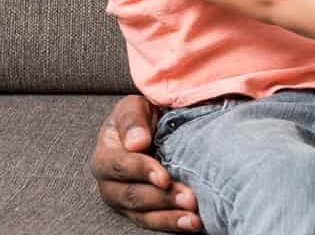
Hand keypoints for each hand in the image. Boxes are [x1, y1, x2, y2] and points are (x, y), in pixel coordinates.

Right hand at [90, 95, 202, 231]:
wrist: (157, 123)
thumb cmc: (143, 114)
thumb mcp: (135, 106)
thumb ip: (132, 121)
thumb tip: (136, 142)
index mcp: (106, 154)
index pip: (119, 166)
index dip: (141, 171)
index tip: (163, 177)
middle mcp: (111, 181)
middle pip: (131, 195)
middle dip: (161, 198)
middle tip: (189, 198)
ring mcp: (126, 198)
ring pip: (142, 214)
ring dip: (169, 216)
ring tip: (193, 219)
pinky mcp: (141, 209)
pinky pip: (153, 220)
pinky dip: (172, 223)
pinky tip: (191, 223)